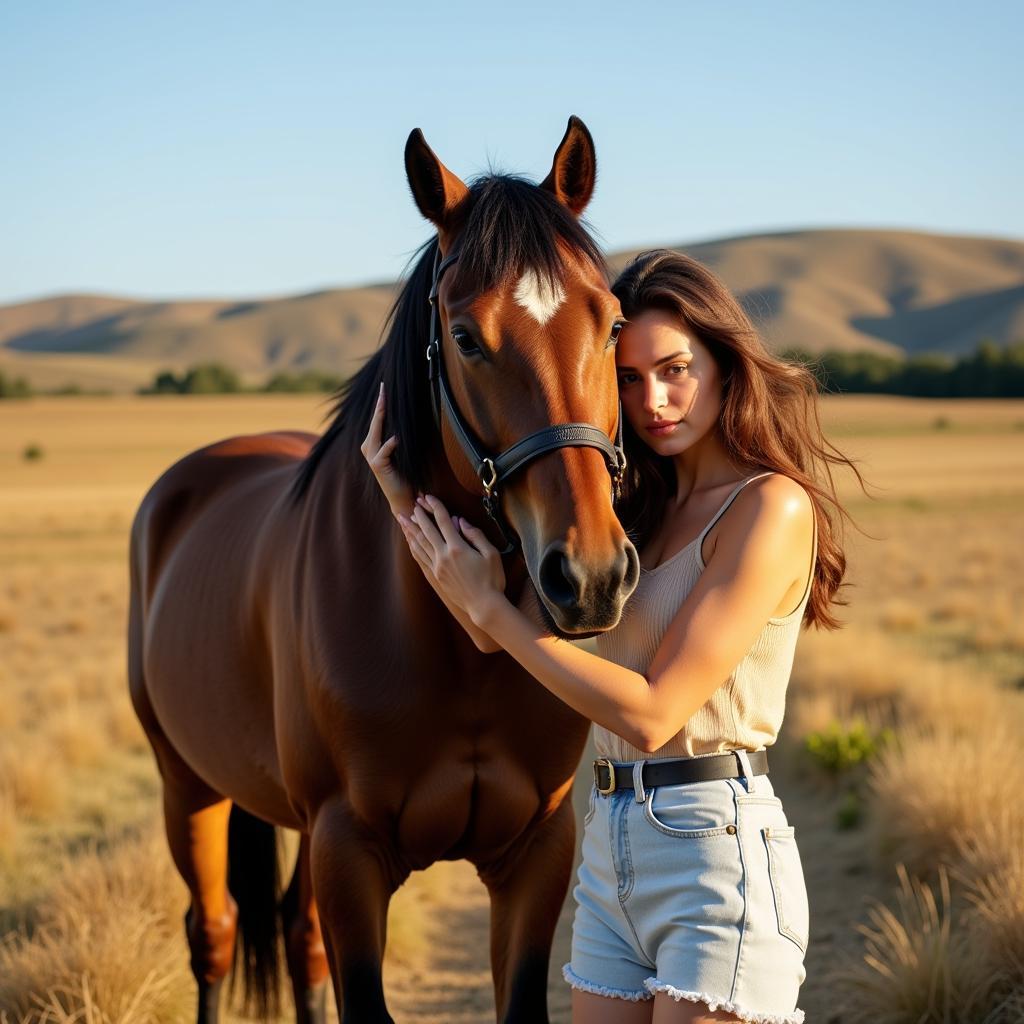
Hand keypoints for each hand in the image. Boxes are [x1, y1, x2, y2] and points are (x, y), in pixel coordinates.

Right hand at [360, 381, 412, 514]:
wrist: (403, 496)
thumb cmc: (405, 473)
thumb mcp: (402, 452)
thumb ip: (399, 437)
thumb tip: (407, 416)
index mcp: (373, 444)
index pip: (377, 420)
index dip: (379, 404)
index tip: (383, 387)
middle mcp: (368, 448)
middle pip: (374, 423)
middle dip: (379, 405)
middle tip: (383, 388)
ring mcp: (371, 457)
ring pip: (376, 432)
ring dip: (381, 417)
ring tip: (384, 402)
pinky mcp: (377, 465)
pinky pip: (385, 450)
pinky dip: (391, 444)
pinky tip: (397, 438)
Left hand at [398, 494, 506, 623]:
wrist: (484, 606)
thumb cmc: (492, 580)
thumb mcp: (491, 554)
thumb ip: (476, 535)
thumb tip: (460, 521)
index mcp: (458, 548)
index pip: (443, 521)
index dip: (435, 507)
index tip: (428, 497)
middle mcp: (443, 556)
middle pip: (427, 530)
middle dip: (419, 515)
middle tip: (413, 503)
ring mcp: (437, 567)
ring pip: (419, 544)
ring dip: (410, 529)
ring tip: (402, 518)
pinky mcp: (436, 577)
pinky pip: (420, 558)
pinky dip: (413, 546)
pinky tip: (410, 541)